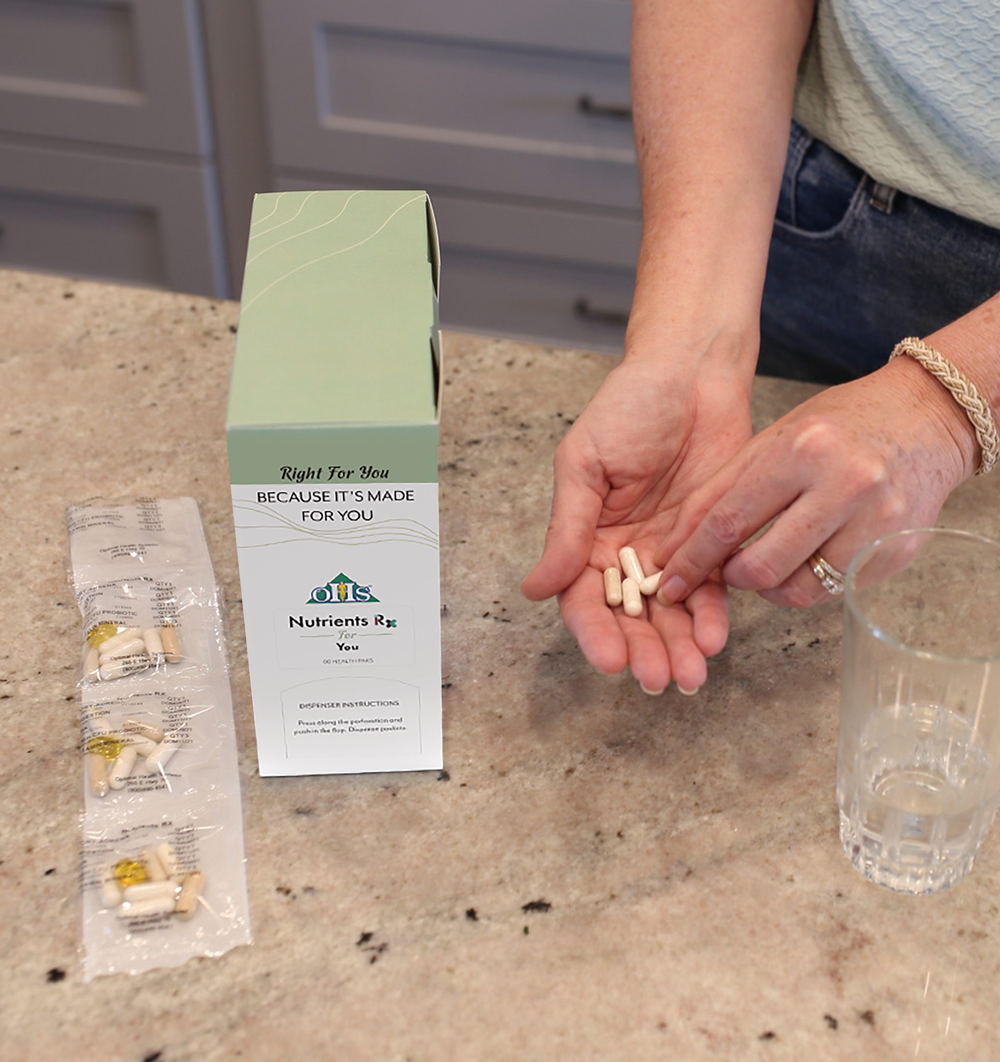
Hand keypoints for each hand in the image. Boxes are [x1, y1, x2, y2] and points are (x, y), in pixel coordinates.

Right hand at [521, 352, 752, 692]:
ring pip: (670, 613)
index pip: (583, 598)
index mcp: (585, 537)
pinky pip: (710, 589)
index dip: (594, 632)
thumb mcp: (585, 464)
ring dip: (678, 647)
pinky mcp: (711, 543)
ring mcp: (669, 551)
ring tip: (692, 676)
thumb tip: (534, 588)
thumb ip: (566, 529)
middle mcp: (625, 553)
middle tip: (659, 680)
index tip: (609, 660)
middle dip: (643, 651)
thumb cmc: (629, 407)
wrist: (692, 374)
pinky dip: (711, 616)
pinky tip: (714, 637)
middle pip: (629, 617)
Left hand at [652, 357, 976, 607]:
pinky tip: (805, 560)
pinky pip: (833, 590)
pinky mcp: (895, 551)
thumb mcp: (775, 438)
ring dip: (770, 588)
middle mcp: (843, 485)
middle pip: (762, 566)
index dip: (692, 559)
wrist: (926, 416)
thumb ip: (724, 487)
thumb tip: (677, 544)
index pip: (730, 520)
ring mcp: (876, 522)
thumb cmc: (840, 426)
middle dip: (731, 579)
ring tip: (768, 564)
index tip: (669, 582)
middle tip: (727, 570)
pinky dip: (807, 584)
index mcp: (801, 450)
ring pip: (798, 590)